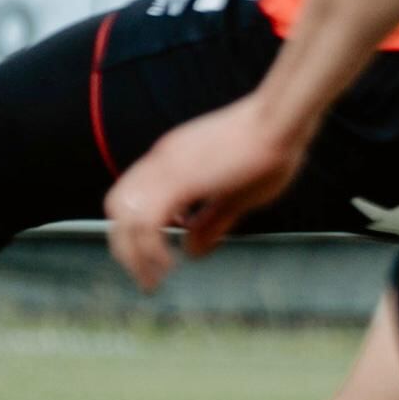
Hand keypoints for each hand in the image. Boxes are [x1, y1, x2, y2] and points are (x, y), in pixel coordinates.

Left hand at [103, 96, 311, 289]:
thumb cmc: (270, 150)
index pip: (132, 194)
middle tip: (145, 274)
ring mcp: (167, 168)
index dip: (136, 226)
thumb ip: (211, 222)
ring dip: (134, 255)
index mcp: (172, 158)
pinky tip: (168, 265)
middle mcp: (161, 160)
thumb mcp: (237, 194)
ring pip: (125, 218)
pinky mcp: (180, 181)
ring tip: (154, 279)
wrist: (281, 120)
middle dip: (125, 246)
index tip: (159, 250)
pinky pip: (147, 223)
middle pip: (117, 207)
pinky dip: (150, 250)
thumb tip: (191, 251)